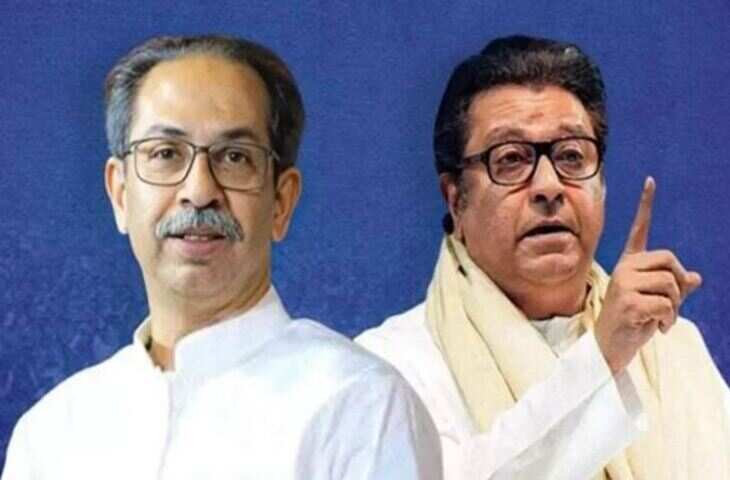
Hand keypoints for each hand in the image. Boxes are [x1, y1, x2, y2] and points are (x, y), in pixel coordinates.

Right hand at [594, 177, 701, 374]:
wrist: (609, 349)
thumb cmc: (632, 324)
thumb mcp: (656, 303)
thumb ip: (675, 288)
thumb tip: (696, 277)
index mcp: (629, 264)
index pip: (640, 229)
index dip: (646, 205)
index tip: (650, 181)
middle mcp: (624, 268)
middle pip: (670, 260)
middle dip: (678, 286)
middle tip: (669, 307)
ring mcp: (623, 283)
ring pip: (671, 284)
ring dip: (675, 309)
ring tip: (660, 320)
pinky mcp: (627, 301)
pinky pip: (666, 304)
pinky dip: (668, 320)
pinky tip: (655, 327)